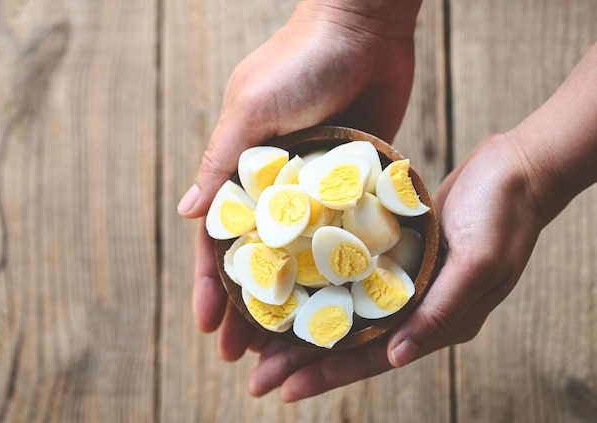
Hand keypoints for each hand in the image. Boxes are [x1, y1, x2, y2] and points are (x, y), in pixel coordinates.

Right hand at [178, 0, 421, 358]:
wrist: (364, 29)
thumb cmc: (301, 62)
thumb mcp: (252, 108)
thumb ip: (220, 162)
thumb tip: (186, 214)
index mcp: (243, 170)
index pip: (220, 240)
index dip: (211, 284)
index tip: (208, 326)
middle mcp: (276, 186)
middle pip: (259, 258)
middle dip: (249, 304)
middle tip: (246, 353)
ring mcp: (315, 188)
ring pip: (300, 255)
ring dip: (292, 296)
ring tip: (288, 341)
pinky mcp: (353, 183)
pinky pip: (343, 232)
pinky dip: (337, 265)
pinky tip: (338, 299)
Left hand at [247, 133, 544, 400]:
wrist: (517, 170)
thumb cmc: (504, 216)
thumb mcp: (478, 264)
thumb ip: (440, 313)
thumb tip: (396, 358)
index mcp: (438, 322)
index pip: (372, 358)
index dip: (326, 374)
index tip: (282, 389)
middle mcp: (417, 309)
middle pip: (350, 342)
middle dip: (303, 360)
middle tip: (257, 374)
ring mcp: (405, 282)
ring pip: (346, 312)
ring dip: (307, 326)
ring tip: (264, 340)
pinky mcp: (398, 254)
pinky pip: (353, 278)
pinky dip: (323, 287)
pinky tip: (296, 287)